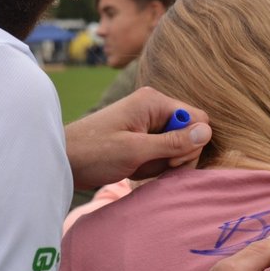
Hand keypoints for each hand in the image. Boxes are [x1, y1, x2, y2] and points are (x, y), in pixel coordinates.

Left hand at [65, 86, 211, 189]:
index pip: (198, 119)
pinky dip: (151, 166)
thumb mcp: (136, 151)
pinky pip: (161, 153)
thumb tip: (207, 132)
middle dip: (175, 156)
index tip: (170, 159)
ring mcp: (147, 122)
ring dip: (161, 164)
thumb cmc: (94, 153)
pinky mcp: (141, 137)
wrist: (62, 161)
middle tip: (148, 165)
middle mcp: (153, 108)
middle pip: (189, 134)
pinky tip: (133, 169)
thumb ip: (173, 142)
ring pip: (176, 148)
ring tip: (136, 167)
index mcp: (154, 101)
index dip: (191, 143)